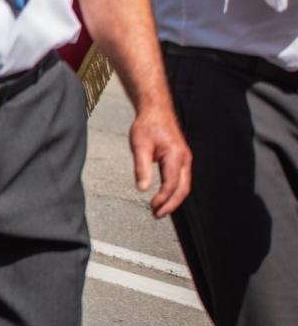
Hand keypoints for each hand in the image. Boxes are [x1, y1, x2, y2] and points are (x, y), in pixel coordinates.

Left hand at [129, 101, 191, 217]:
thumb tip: (142, 189)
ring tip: (159, 209)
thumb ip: (141, 168)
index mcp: (176, 156)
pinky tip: (164, 197)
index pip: (171, 184)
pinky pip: (182, 179)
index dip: (163, 199)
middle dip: (171, 205)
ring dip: (173, 199)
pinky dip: (174, 190)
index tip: (152, 207)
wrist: (156, 110)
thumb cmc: (147, 125)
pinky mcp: (182, 159)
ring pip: (184, 185)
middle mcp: (185, 159)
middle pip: (183, 189)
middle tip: (157, 215)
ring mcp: (185, 159)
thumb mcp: (139, 146)